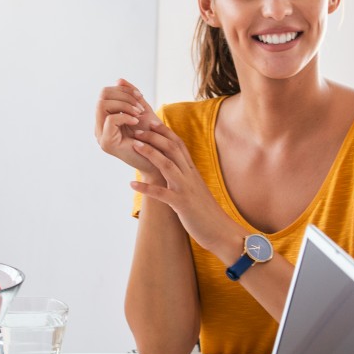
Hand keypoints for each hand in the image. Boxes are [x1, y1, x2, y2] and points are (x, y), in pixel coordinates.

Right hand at [95, 79, 163, 177]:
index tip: (140, 96)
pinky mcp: (106, 143)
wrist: (158, 161)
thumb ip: (131, 96)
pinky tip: (136, 121)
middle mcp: (99, 126)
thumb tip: (119, 80)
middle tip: (139, 105)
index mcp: (105, 118)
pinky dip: (125, 116)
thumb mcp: (141, 111)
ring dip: (124, 105)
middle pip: (102, 96)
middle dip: (124, 95)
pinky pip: (110, 120)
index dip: (123, 90)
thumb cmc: (152, 138)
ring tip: (139, 114)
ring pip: (103, 105)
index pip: (105, 93)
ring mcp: (101, 135)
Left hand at [130, 121, 239, 253]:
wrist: (222, 232)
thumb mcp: (195, 189)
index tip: (151, 122)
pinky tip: (132, 184)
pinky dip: (146, 188)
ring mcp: (186, 189)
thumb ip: (185, 177)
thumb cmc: (206, 212)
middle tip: (137, 129)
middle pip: (172, 149)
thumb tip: (172, 168)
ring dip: (150, 153)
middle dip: (155, 137)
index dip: (165, 132)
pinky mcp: (182, 205)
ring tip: (134, 145)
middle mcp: (190, 176)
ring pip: (167, 165)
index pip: (179, 145)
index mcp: (192, 171)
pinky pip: (162, 194)